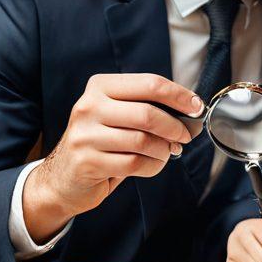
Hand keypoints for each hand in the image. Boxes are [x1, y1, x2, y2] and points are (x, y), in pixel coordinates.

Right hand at [24, 73, 200, 241]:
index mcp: (101, 87)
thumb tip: (191, 110)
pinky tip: (151, 164)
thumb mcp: (119, 115)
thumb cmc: (102, 142)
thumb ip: (148, 108)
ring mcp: (86, 135)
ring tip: (166, 152)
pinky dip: (153, 166)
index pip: (150, 83)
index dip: (179, 96)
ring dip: (164, 150)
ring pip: (144, 141)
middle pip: (148, 114)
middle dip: (175, 127)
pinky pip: (136, 163)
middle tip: (185, 136)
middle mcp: (89, 106)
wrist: (64, 177)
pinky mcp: (88, 162)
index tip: (197, 108)